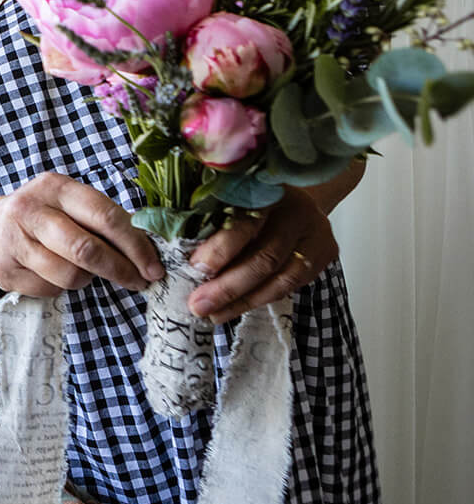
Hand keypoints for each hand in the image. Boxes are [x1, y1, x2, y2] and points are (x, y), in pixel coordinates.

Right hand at [0, 172, 163, 296]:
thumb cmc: (41, 217)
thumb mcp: (67, 205)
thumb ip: (101, 220)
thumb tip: (148, 252)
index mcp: (55, 187)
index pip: (104, 216)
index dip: (135, 245)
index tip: (154, 266)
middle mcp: (30, 209)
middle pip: (86, 249)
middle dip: (120, 269)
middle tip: (139, 282)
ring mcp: (13, 240)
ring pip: (69, 275)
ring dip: (87, 279)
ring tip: (83, 271)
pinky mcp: (3, 269)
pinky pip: (49, 289)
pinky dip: (61, 287)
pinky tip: (52, 273)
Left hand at [187, 188, 337, 323]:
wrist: (298, 197)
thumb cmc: (251, 200)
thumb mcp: (231, 198)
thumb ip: (211, 219)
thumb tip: (177, 256)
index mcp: (265, 189)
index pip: (245, 220)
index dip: (221, 247)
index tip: (195, 268)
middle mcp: (295, 209)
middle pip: (264, 255)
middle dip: (228, 285)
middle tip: (198, 304)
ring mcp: (315, 231)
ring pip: (280, 276)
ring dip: (242, 300)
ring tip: (213, 314)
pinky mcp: (325, 252)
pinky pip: (290, 285)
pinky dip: (259, 299)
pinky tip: (235, 308)